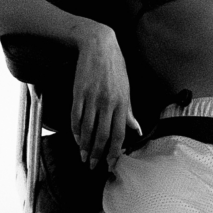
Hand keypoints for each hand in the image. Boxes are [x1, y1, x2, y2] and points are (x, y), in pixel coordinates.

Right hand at [71, 28, 141, 172]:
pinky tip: (77, 139)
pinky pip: (76, 117)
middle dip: (97, 154)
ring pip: (87, 129)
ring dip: (85, 146)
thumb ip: (129, 112)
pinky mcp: (78, 93)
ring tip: (83, 157)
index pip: (118, 133)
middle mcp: (107, 103)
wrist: (98, 46)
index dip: (114, 151)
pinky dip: (76, 131)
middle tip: (93, 165)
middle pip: (101, 135)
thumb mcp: (127, 89)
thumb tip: (137, 129)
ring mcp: (92, 98)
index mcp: (122, 103)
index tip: (110, 164)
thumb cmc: (115, 68)